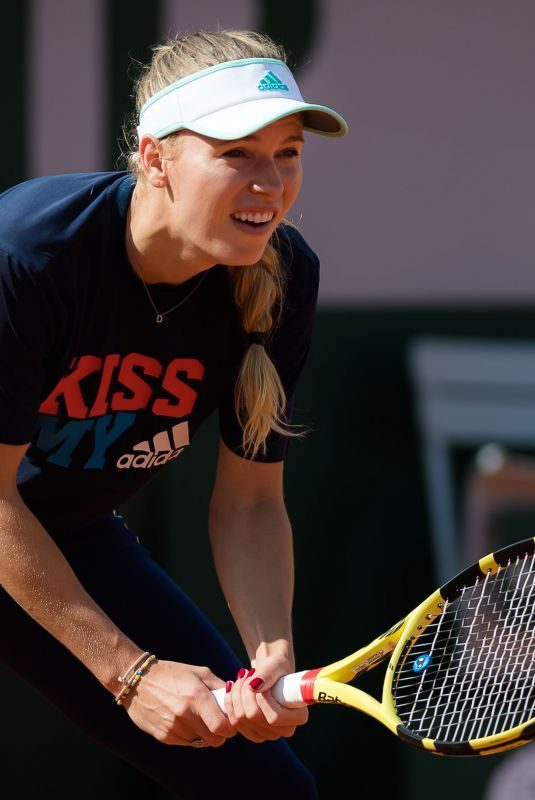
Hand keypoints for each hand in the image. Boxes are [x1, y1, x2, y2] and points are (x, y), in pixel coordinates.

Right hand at [121, 659, 236, 747]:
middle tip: (216, 723)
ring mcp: (173, 727)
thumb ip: (220, 686)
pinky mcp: (163, 736)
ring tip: (195, 717)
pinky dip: (189, 735)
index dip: (230, 728)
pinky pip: (185, 743)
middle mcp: (185, 713)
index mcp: (197, 695)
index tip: (229, 722)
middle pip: (215, 740)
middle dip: (219, 734)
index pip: (222, 727)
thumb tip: (236, 699)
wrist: (138, 680)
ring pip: (200, 742)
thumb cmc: (173, 673)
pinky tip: (182, 720)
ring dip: (202, 734)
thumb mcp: (199, 672)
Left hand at [223, 654, 308, 742]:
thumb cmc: (277, 668)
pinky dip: (230, 703)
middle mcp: (284, 730)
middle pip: (253, 717)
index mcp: (299, 716)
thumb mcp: (275, 666)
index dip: (262, 698)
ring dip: (236, 694)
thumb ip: (267, 674)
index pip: (274, 717)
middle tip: (247, 673)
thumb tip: (254, 686)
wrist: (270, 673)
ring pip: (241, 719)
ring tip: (242, 678)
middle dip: (245, 691)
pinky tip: (232, 688)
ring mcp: (268, 734)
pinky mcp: (253, 733)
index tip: (259, 678)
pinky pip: (234, 722)